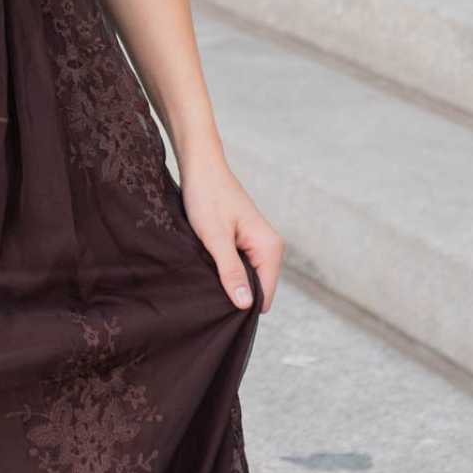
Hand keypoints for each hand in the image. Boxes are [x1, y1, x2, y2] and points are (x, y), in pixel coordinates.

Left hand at [178, 154, 284, 314]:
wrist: (201, 167)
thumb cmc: (207, 197)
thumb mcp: (215, 238)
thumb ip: (231, 271)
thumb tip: (246, 305)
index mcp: (270, 248)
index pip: (265, 296)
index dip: (242, 305)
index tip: (216, 305)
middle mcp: (271, 248)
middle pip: (257, 289)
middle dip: (235, 293)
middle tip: (206, 288)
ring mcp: (259, 244)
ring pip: (247, 278)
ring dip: (228, 280)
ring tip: (205, 273)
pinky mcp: (247, 241)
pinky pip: (240, 267)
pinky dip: (225, 269)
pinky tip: (208, 264)